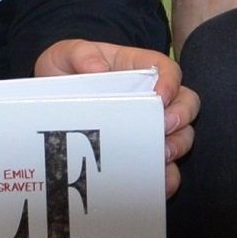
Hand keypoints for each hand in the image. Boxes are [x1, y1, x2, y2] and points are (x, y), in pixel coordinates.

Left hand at [36, 41, 196, 194]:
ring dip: (178, 145)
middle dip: (181, 116)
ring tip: (162, 156)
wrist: (50, 105)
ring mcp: (149, 127)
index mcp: (138, 69)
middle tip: (164, 128)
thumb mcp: (65, 55)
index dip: (171, 81)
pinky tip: (160, 182)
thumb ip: (81, 55)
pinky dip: (168, 176)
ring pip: (182, 134)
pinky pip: (166, 167)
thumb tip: (98, 69)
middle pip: (186, 102)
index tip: (161, 96)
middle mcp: (151, 98)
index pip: (168, 70)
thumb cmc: (65, 73)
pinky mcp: (141, 153)